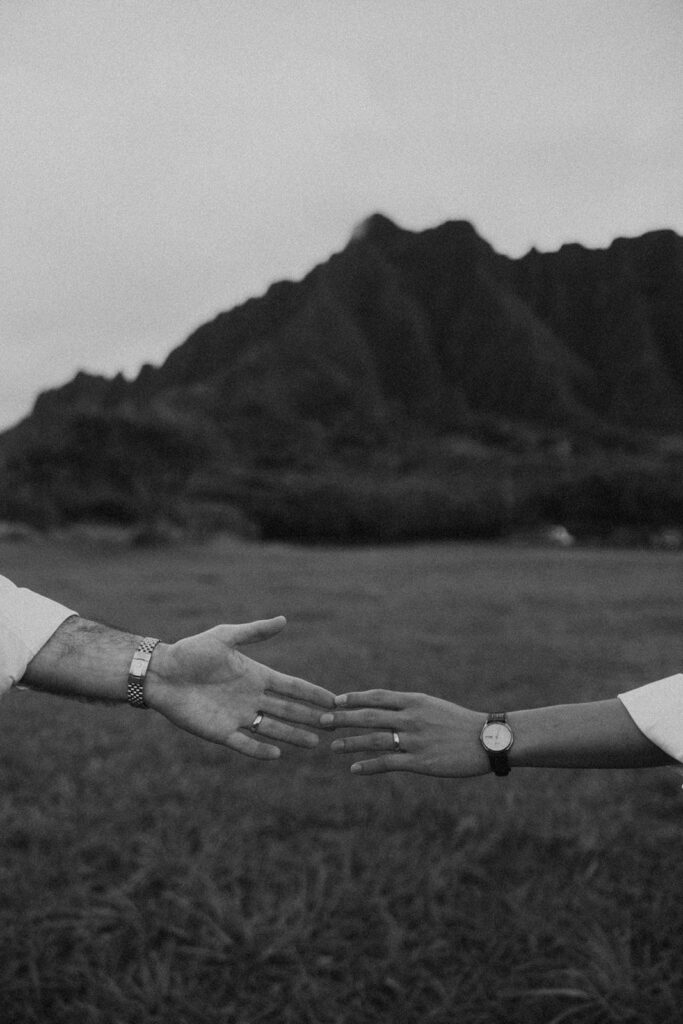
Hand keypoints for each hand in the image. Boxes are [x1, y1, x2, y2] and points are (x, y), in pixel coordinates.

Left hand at [146, 617, 333, 758]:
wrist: (161, 673)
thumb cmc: (191, 652)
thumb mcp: (225, 637)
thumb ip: (254, 632)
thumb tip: (284, 620)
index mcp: (255, 675)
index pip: (290, 687)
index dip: (311, 693)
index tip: (333, 700)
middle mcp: (251, 698)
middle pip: (287, 710)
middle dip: (309, 717)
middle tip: (333, 724)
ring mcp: (238, 716)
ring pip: (272, 728)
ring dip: (293, 735)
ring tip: (314, 743)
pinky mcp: (221, 732)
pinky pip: (245, 743)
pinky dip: (260, 749)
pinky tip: (277, 754)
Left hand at [320, 690, 489, 775]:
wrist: (487, 740)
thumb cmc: (460, 723)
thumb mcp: (433, 706)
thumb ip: (409, 707)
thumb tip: (385, 708)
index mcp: (414, 701)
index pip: (377, 696)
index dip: (354, 698)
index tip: (335, 701)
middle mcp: (411, 718)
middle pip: (369, 716)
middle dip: (343, 718)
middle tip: (322, 721)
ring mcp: (415, 740)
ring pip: (374, 740)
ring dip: (351, 743)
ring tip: (332, 746)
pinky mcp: (420, 762)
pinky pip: (388, 763)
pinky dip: (368, 765)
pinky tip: (354, 769)